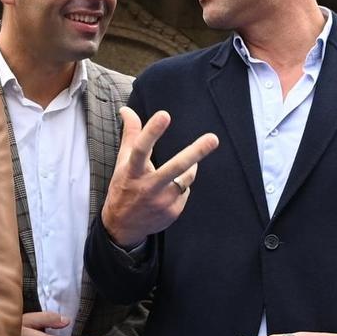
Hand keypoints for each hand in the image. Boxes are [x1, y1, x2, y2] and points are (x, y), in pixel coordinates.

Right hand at [100, 107, 219, 250]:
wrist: (122, 226)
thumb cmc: (124, 187)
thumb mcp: (123, 162)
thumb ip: (130, 134)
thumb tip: (126, 109)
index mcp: (132, 171)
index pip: (141, 148)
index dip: (152, 132)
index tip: (164, 114)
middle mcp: (148, 187)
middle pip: (175, 167)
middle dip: (196, 152)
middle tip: (213, 138)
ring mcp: (161, 201)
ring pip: (186, 178)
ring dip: (189, 169)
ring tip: (187, 166)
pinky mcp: (172, 212)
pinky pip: (185, 191)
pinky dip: (180, 187)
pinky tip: (167, 193)